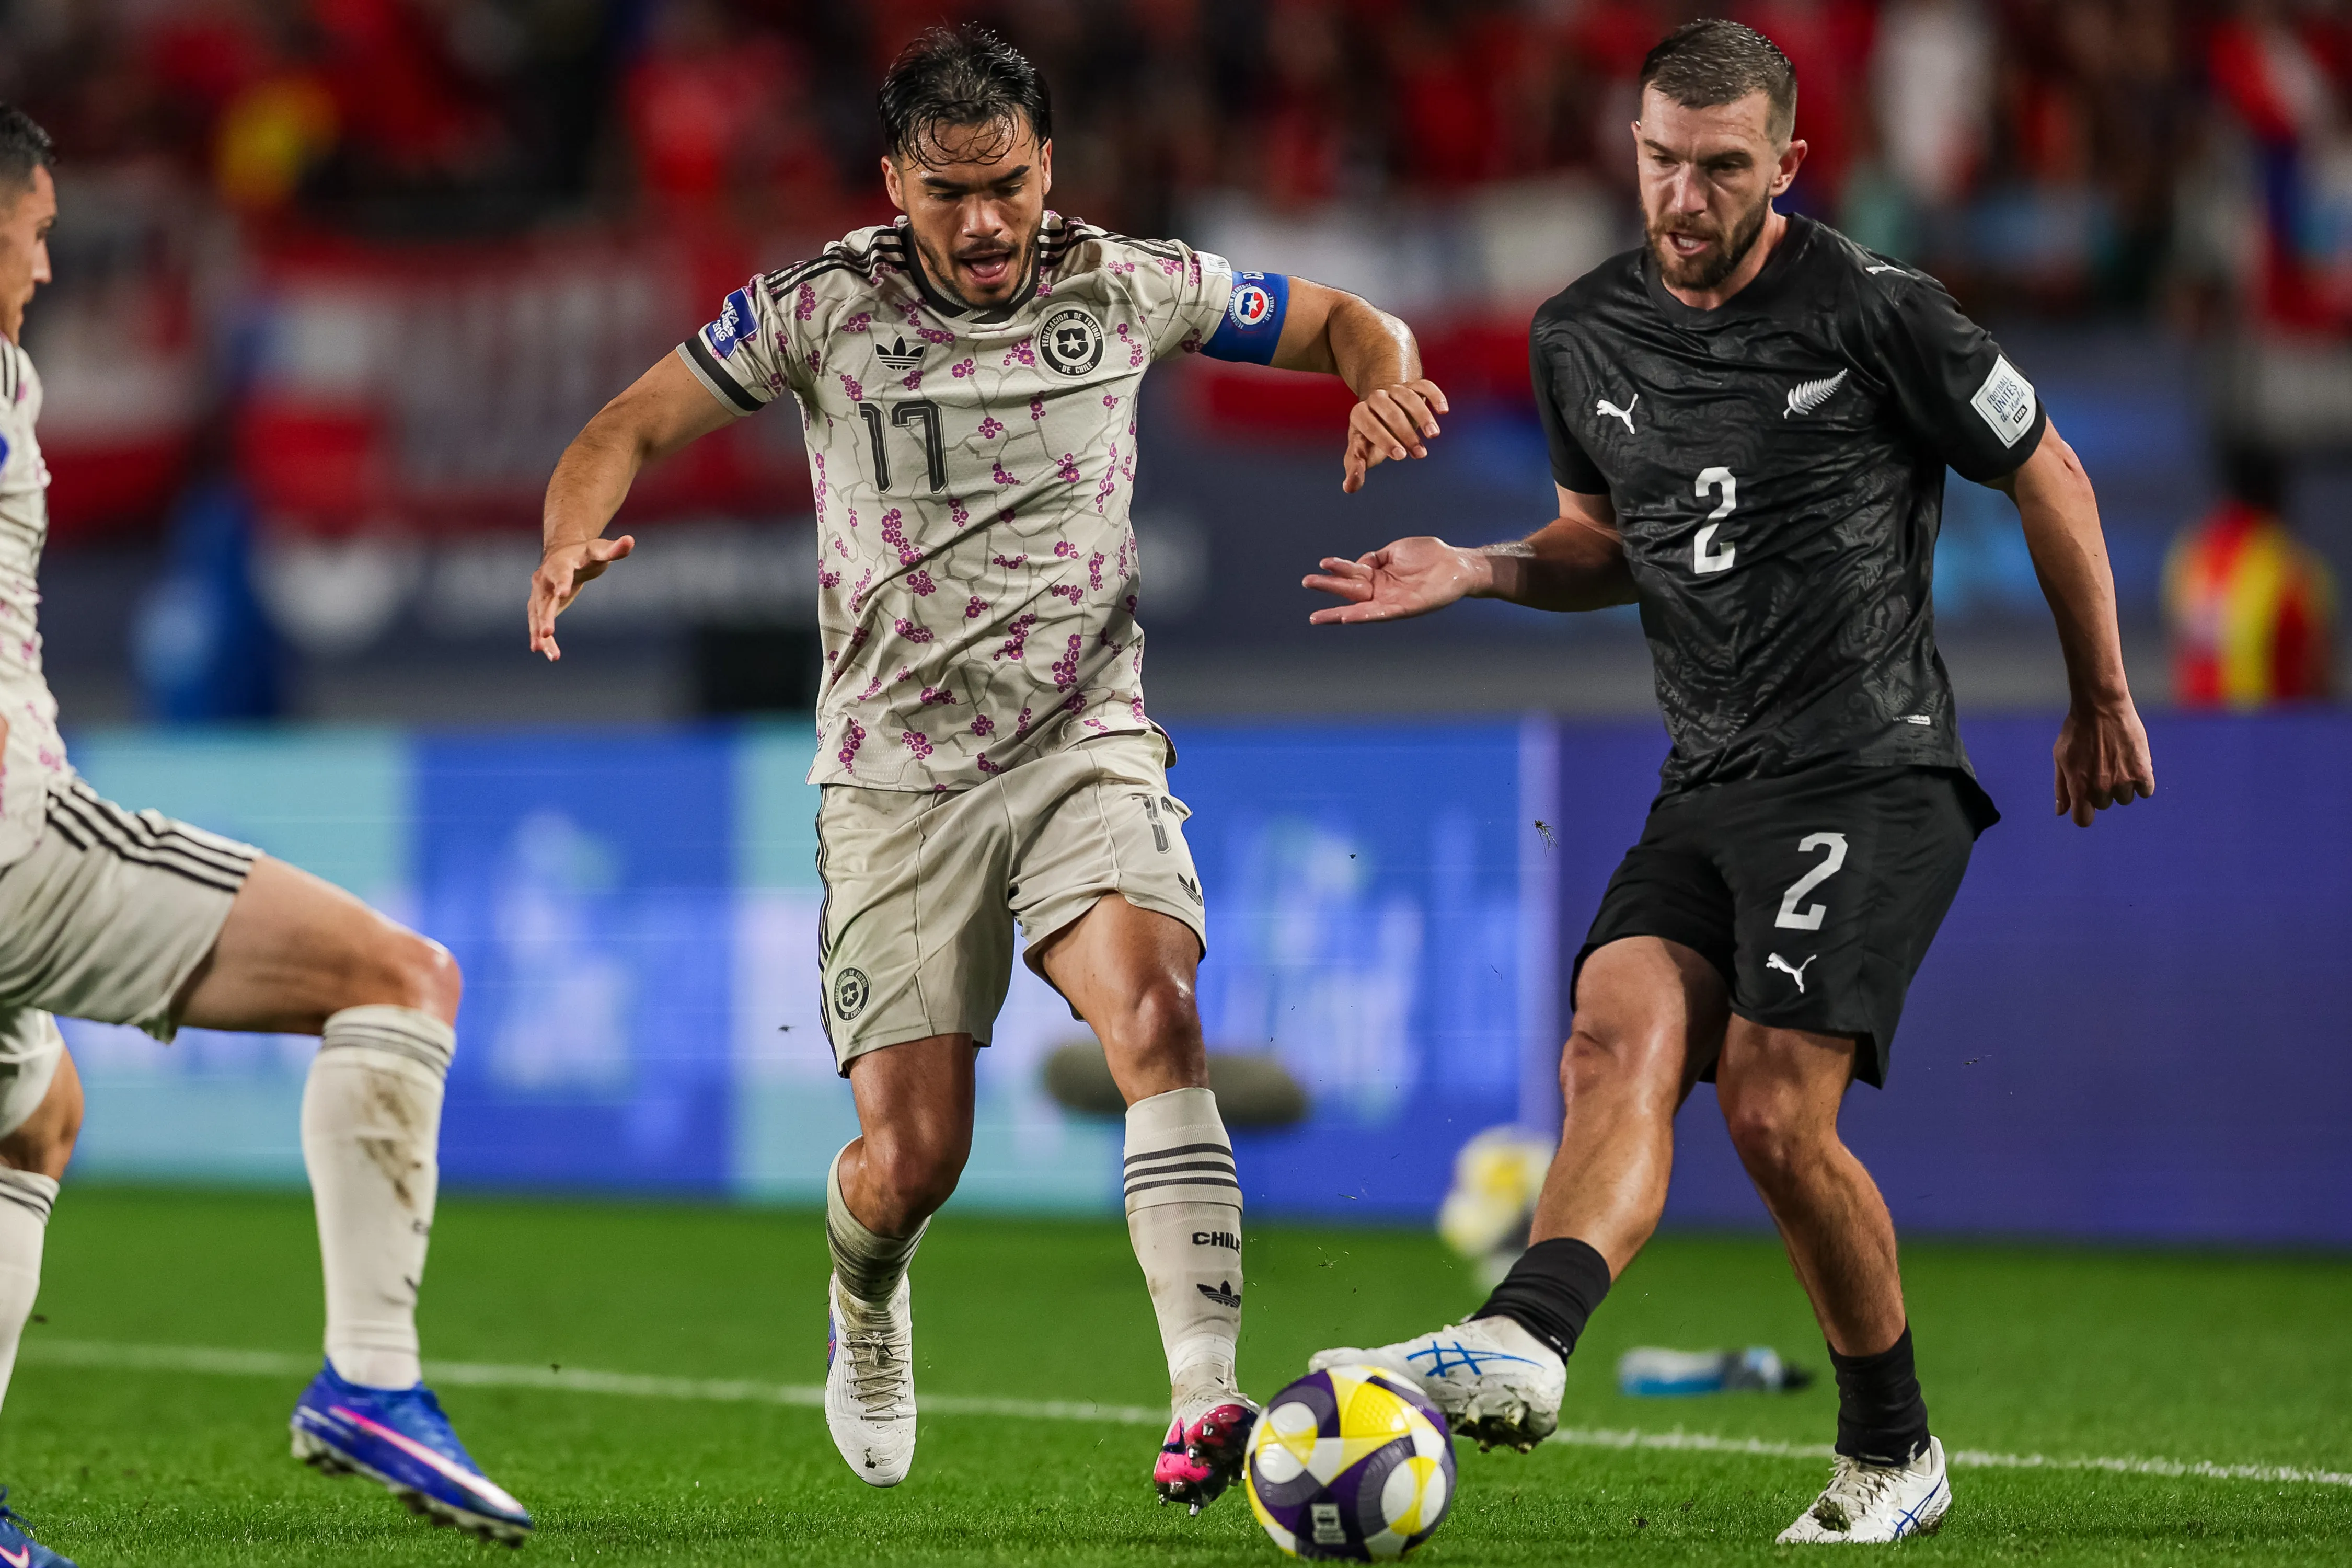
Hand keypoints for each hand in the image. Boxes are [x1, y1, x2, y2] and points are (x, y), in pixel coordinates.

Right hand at [527, 534, 634, 660]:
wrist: (564, 553)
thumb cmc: (586, 553)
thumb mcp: (600, 549)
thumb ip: (614, 549)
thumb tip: (630, 540)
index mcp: (562, 563)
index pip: (562, 572)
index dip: (562, 582)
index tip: (562, 594)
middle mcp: (546, 578)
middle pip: (544, 598)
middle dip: (545, 616)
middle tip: (548, 633)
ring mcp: (540, 592)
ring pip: (537, 613)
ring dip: (539, 632)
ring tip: (545, 652)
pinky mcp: (540, 604)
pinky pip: (537, 621)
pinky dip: (539, 636)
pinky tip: (540, 651)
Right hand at [1304, 536, 1486, 624]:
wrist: (1457, 565)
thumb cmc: (1430, 555)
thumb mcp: (1396, 550)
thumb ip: (1375, 557)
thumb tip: (1358, 564)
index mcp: (1378, 576)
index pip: (1352, 574)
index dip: (1338, 568)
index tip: (1322, 563)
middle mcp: (1382, 591)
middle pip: (1349, 591)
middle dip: (1328, 588)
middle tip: (1306, 582)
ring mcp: (1392, 601)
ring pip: (1359, 608)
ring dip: (1337, 612)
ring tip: (1317, 617)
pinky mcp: (1405, 608)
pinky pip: (1380, 614)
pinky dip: (1363, 616)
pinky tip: (1347, 617)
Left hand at [1343, 378, 1449, 492]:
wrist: (1382, 408)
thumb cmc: (1371, 436)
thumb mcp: (1361, 450)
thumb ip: (1355, 467)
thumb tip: (1349, 488)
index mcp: (1359, 414)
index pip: (1369, 424)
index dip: (1384, 440)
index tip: (1400, 456)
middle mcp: (1375, 398)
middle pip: (1390, 412)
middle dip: (1406, 434)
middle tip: (1420, 455)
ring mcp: (1395, 390)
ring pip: (1408, 398)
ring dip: (1423, 416)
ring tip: (1434, 436)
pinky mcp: (1413, 385)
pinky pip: (1424, 386)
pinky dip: (1435, 396)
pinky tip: (1443, 411)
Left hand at [2052, 695, 2153, 826]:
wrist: (2101, 706)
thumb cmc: (2077, 731)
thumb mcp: (2061, 758)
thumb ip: (2062, 788)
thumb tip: (2061, 812)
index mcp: (2078, 786)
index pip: (2083, 820)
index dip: (2084, 813)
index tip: (2087, 805)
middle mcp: (2100, 788)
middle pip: (2104, 805)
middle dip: (2101, 791)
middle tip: (2100, 766)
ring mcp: (2122, 781)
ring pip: (2125, 798)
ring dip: (2123, 786)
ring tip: (2117, 763)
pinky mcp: (2142, 771)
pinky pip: (2146, 791)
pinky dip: (2142, 782)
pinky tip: (2134, 765)